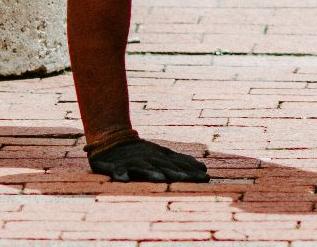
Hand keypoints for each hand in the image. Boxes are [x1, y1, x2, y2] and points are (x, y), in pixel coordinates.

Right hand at [88, 137, 209, 182]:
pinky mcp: (113, 165)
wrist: (111, 137)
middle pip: (163, 165)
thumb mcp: (162, 153)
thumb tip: (204, 168)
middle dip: (177, 172)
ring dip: (151, 172)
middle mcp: (147, 157)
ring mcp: (130, 161)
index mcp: (159, 156)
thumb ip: (181, 161)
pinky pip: (116, 169)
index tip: (205, 176)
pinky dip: (120, 173)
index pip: (177, 163)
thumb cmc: (142, 151)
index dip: (190, 170)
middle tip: (190, 179)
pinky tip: (124, 178)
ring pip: (142, 166)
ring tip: (161, 178)